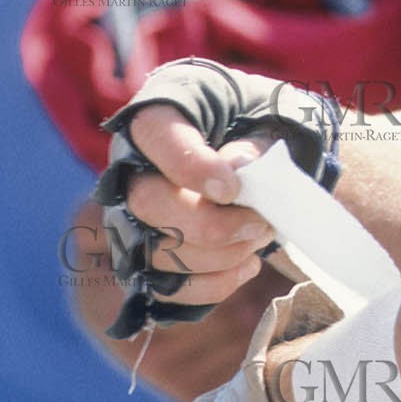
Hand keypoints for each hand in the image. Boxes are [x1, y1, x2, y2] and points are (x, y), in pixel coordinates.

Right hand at [94, 58, 340, 334]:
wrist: (256, 150)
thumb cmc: (258, 125)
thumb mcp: (268, 117)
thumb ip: (254, 141)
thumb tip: (238, 168)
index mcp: (160, 112)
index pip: (157, 135)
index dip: (191, 166)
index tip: (233, 189)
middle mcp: (130, 166)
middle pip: (147, 205)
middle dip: (212, 226)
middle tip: (260, 224)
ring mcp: (130, 217)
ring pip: (158, 252)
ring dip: (221, 256)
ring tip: (260, 236)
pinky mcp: (144, 259)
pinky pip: (168, 288)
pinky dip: (215, 284)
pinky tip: (248, 263)